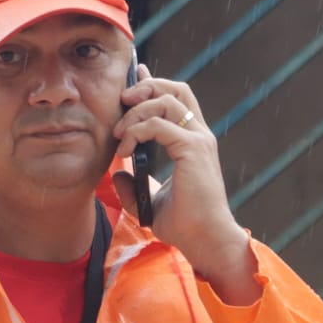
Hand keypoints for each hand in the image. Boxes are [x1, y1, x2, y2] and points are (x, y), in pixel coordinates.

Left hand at [111, 65, 261, 304]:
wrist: (204, 241)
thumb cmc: (184, 226)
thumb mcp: (151, 202)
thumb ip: (135, 186)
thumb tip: (117, 174)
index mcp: (193, 143)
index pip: (177, 99)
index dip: (154, 84)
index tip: (132, 80)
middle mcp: (199, 136)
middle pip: (176, 89)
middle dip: (146, 87)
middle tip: (122, 101)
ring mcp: (199, 140)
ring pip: (166, 100)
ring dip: (136, 110)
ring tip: (119, 133)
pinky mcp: (193, 150)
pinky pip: (159, 124)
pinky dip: (136, 131)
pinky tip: (124, 151)